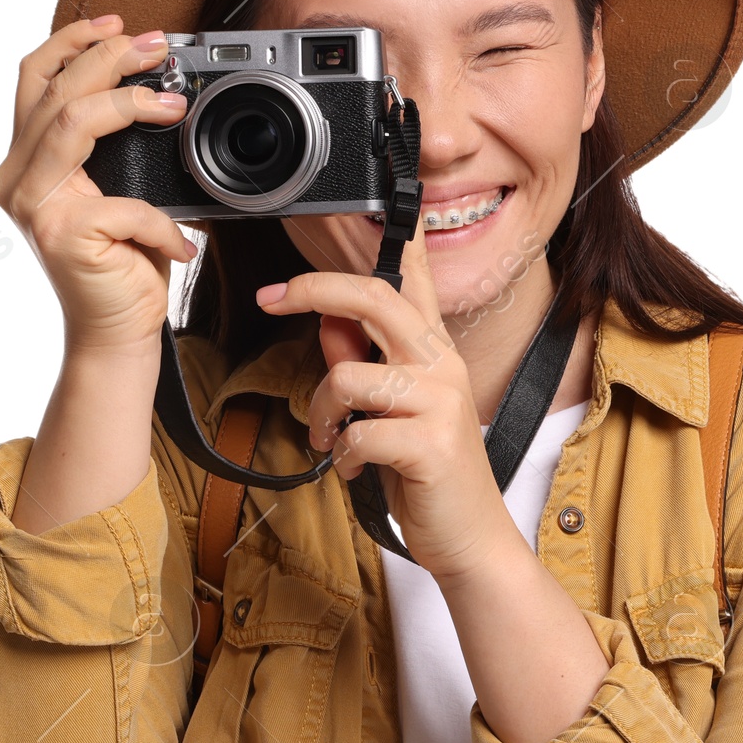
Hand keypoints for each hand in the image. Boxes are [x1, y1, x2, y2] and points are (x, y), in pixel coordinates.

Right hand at [0, 16, 195, 352]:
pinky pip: (125, 203)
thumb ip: (111, 146)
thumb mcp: (115, 189)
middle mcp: (17, 180)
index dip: (71, 43)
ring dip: (129, 103)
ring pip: (72, 122)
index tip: (116, 24)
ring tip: (174, 105)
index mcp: (24, 163)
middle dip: (108, 58)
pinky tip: (183, 242)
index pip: (34, 81)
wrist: (117, 333)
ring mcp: (34, 207)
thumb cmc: (121, 263)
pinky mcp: (63, 235)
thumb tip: (155, 89)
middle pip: (54, 92)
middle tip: (156, 46)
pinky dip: (163, 220)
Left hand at [256, 226, 517, 582]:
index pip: (415, 276)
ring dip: (324, 412)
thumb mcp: (390, 410)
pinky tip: (357, 469)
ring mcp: (440, 402)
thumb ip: (362, 361)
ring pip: (349, 375)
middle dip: (313, 290)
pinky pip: (358, 432)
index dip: (393, 234)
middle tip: (272, 300)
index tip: (363, 205)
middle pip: (374, 298)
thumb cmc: (427, 473)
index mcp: (432, 349)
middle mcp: (442, 364)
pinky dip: (344, 456)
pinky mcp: (431, 444)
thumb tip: (327, 321)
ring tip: (333, 439)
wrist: (470, 538)